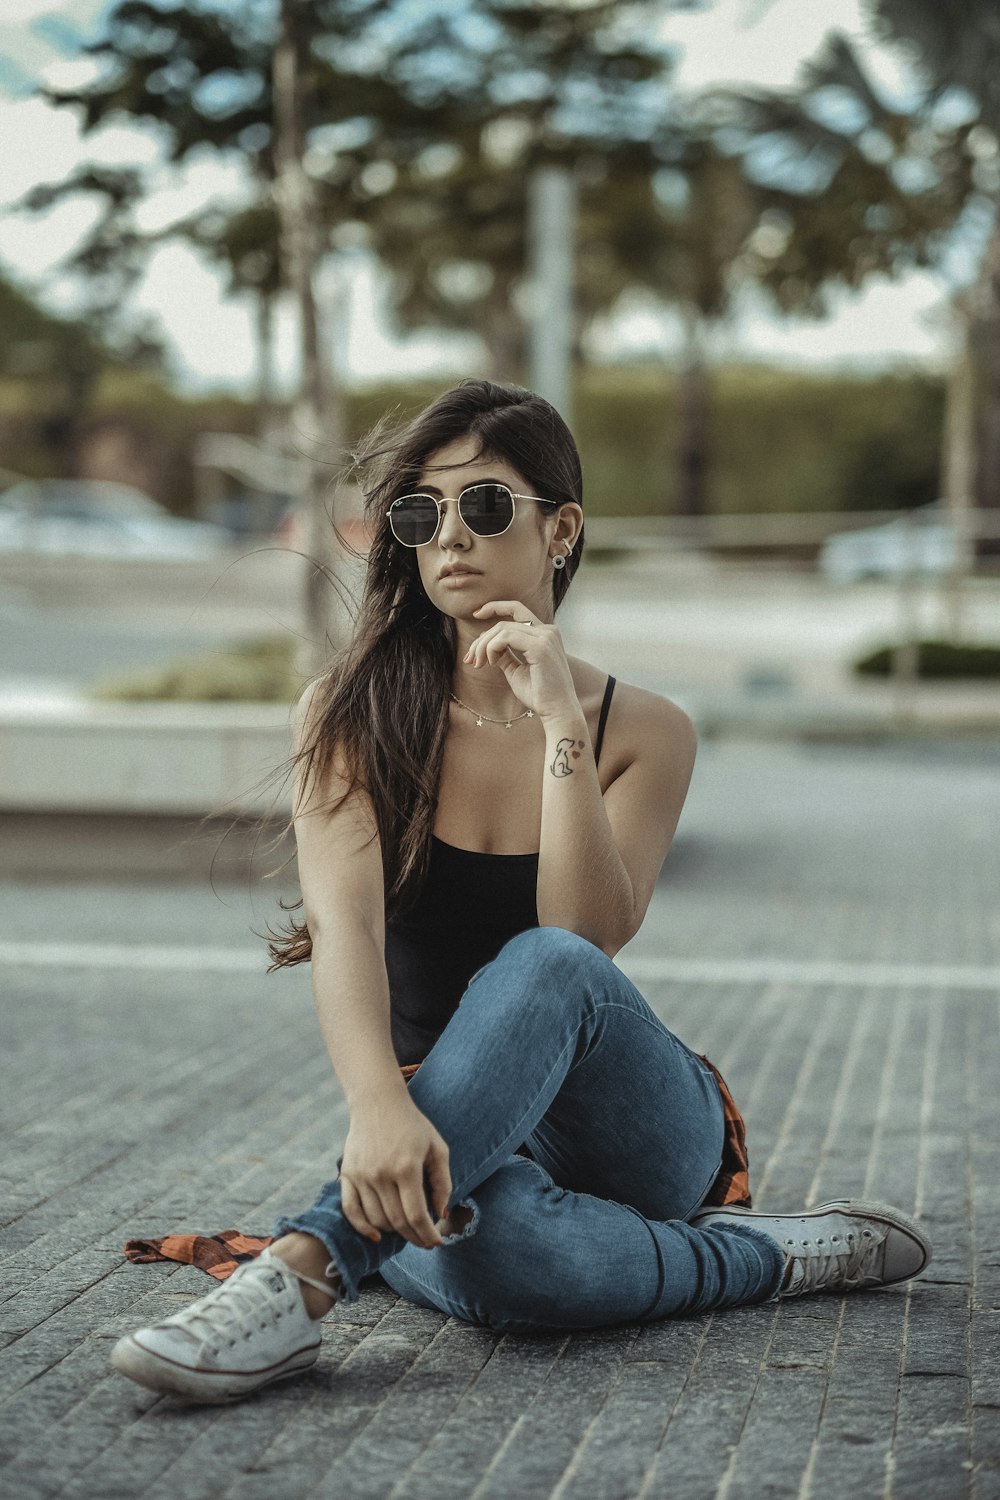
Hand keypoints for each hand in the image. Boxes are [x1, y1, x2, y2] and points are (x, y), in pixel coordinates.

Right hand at [338, 1091, 452, 1249]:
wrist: (377, 1102)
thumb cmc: (413, 1125)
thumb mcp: (437, 1148)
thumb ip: (443, 1182)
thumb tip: (441, 1215)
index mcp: (406, 1168)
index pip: (417, 1215)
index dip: (428, 1235)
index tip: (437, 1242)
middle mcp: (381, 1174)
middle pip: (397, 1222)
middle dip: (415, 1237)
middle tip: (425, 1241)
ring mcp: (361, 1175)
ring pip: (376, 1220)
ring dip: (394, 1232)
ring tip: (407, 1229)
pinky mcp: (347, 1174)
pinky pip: (351, 1210)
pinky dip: (362, 1227)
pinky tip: (377, 1236)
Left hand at [465, 601, 578, 720]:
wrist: (557, 712)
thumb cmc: (540, 695)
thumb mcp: (517, 670)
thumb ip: (505, 655)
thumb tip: (488, 646)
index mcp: (545, 634)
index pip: (516, 609)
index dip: (494, 607)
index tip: (475, 614)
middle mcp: (548, 631)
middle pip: (504, 623)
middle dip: (481, 640)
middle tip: (470, 659)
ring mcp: (546, 637)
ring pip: (502, 629)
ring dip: (483, 646)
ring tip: (478, 664)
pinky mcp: (540, 647)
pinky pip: (506, 637)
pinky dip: (492, 648)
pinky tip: (492, 663)